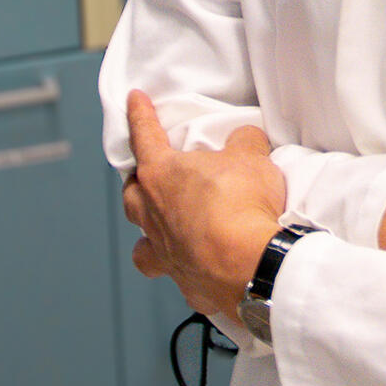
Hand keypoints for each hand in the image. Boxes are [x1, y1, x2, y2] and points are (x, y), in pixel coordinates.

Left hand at [122, 91, 286, 320]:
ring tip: (159, 231)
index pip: (144, 136)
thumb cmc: (242, 206)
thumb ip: (243, 142)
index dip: (139, 115)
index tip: (134, 100)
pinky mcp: (187, 285)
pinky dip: (186, 269)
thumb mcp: (251, 157)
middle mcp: (154, 216)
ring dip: (148, 234)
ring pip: (142, 244)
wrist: (252, 266)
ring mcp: (166, 253)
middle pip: (132, 195)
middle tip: (148, 177)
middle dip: (138, 183)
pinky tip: (200, 268)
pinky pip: (178, 274)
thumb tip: (244, 140)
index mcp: (162, 176)